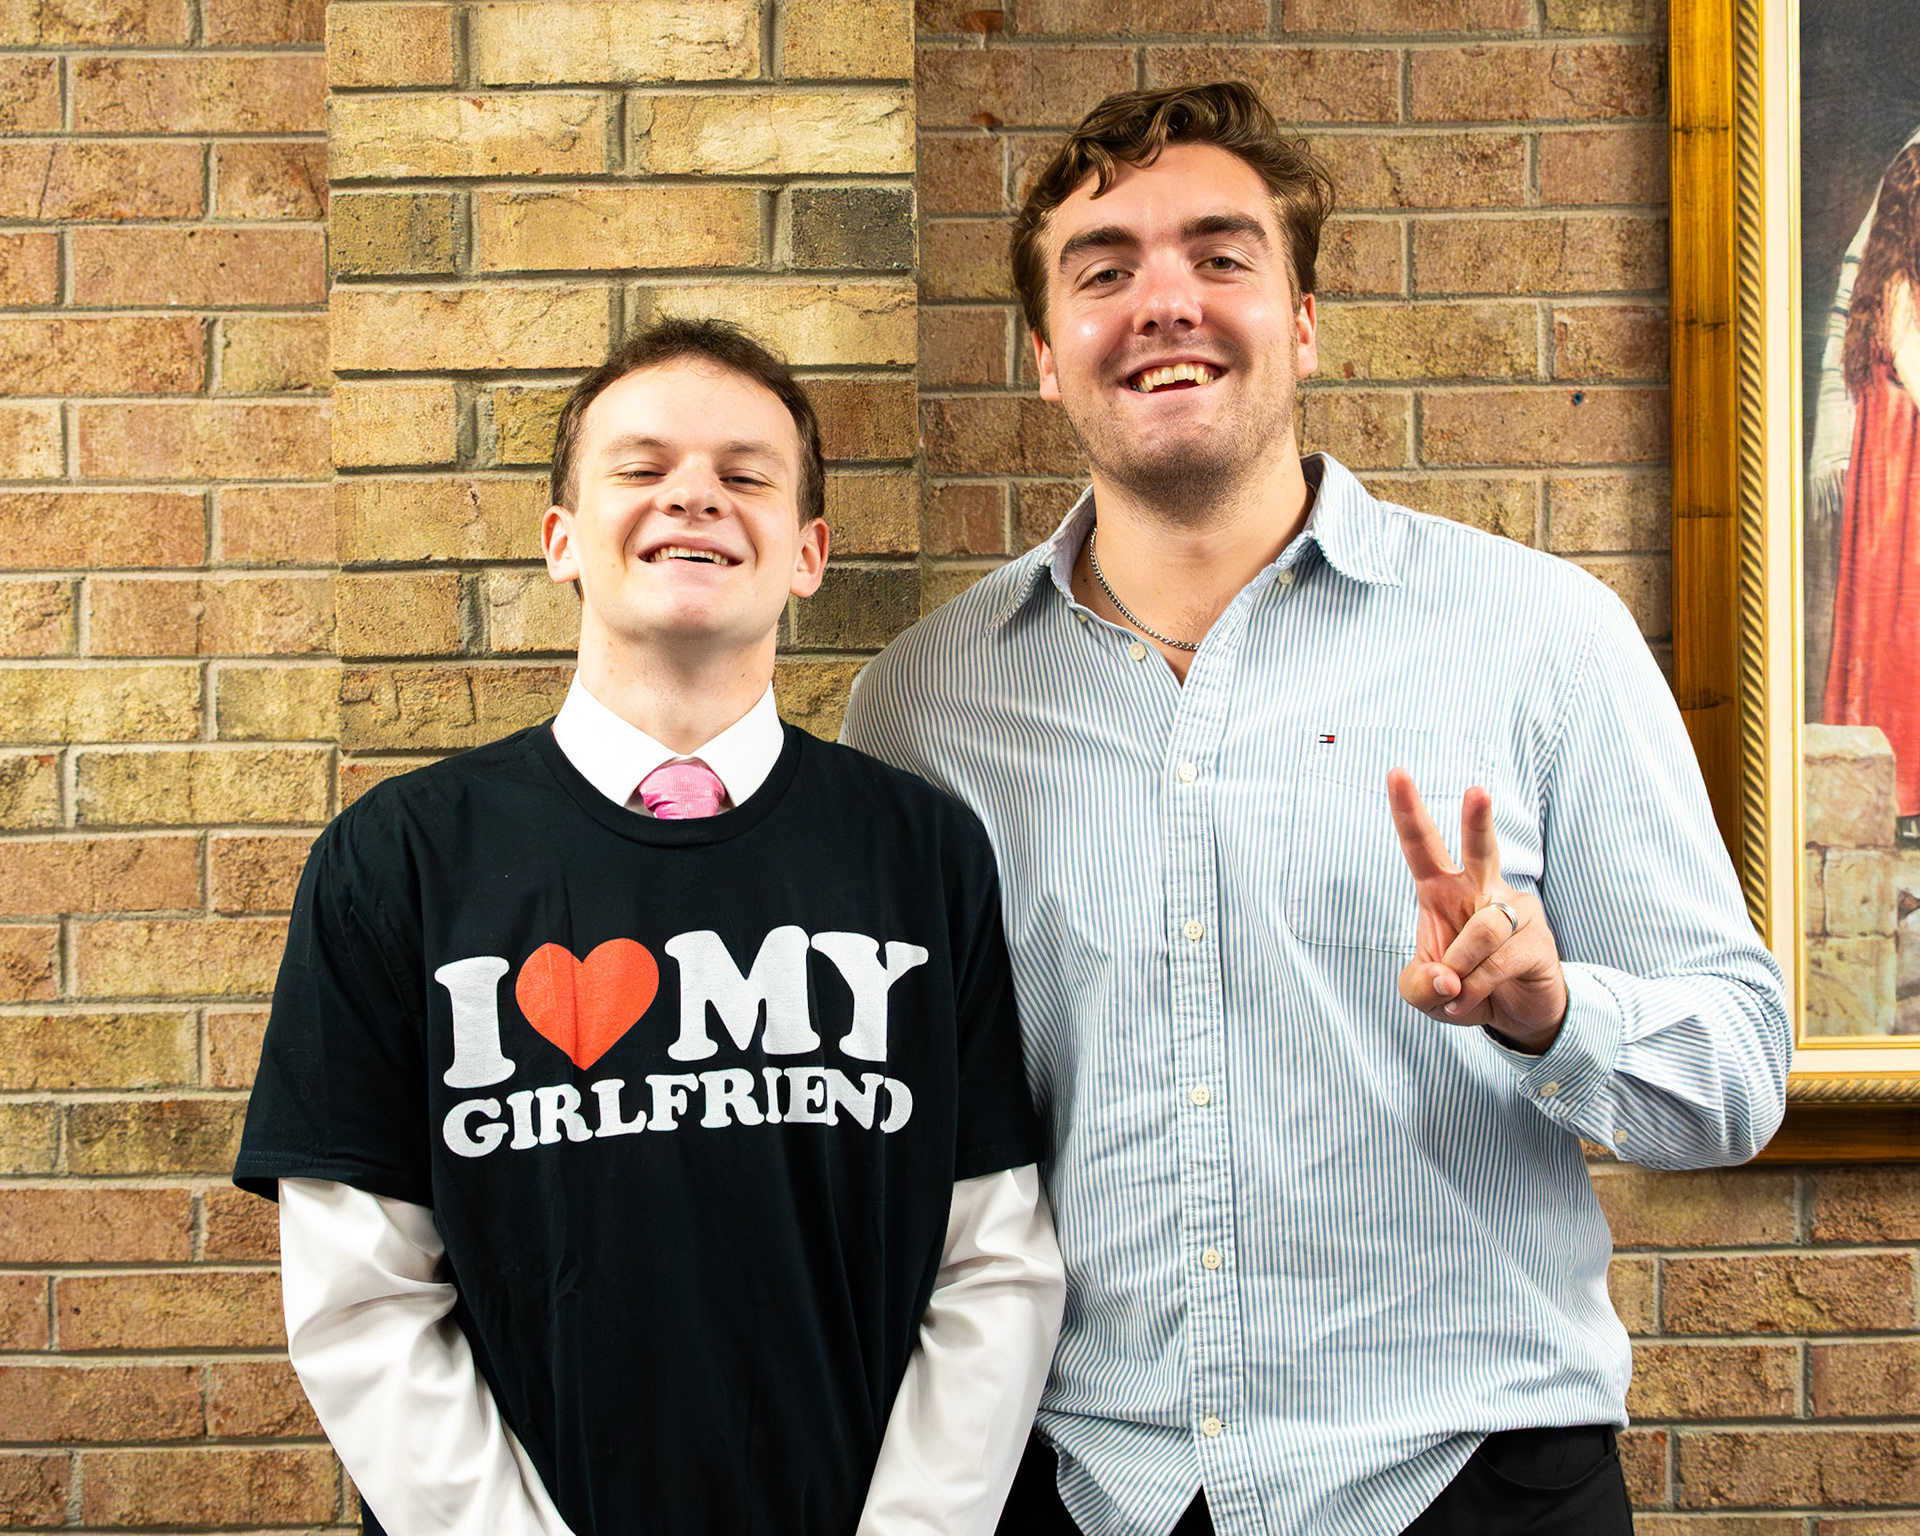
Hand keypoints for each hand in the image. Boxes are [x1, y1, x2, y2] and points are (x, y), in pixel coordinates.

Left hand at [1386, 768, 1567, 1052]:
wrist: (1516, 1015)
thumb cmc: (1463, 988)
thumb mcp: (1424, 995)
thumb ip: (1420, 986)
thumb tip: (1447, 978)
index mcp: (1442, 890)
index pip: (1422, 845)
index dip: (1408, 811)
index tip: (1396, 772)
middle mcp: (1480, 890)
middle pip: (1480, 848)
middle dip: (1478, 820)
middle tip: (1477, 791)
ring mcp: (1513, 911)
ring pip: (1482, 930)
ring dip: (1461, 969)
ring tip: (1456, 993)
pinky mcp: (1538, 939)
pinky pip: (1498, 960)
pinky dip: (1477, 987)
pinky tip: (1470, 1000)